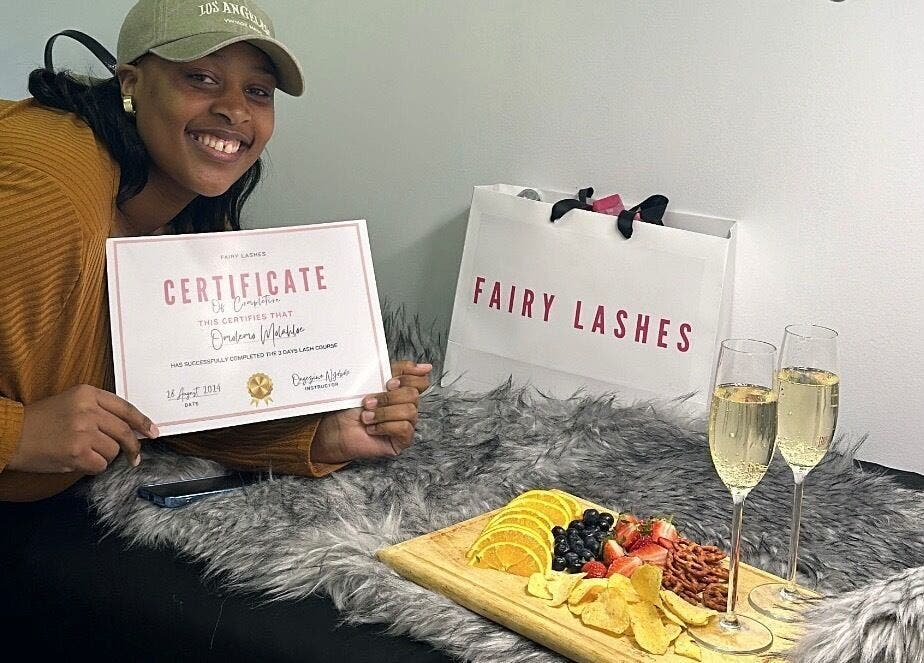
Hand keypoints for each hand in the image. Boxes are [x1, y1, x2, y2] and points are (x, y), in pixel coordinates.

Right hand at [8, 385, 157, 473]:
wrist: (11, 434)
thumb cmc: (41, 421)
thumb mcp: (71, 403)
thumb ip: (99, 410)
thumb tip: (131, 427)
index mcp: (88, 394)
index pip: (125, 409)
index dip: (143, 422)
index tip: (153, 432)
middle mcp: (88, 410)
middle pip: (124, 432)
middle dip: (132, 447)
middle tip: (134, 457)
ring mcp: (83, 432)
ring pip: (113, 450)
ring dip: (104, 456)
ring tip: (84, 452)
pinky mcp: (77, 453)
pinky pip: (101, 465)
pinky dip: (94, 467)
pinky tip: (79, 462)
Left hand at [310, 361, 431, 463]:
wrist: (337, 429)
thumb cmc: (351, 408)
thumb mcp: (373, 382)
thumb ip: (397, 371)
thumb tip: (426, 367)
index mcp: (402, 391)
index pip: (421, 381)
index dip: (408, 378)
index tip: (389, 382)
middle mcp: (408, 407)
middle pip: (414, 395)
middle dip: (388, 397)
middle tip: (369, 402)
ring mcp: (407, 424)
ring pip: (409, 411)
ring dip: (383, 413)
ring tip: (366, 417)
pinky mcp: (403, 440)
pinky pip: (404, 428)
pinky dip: (385, 426)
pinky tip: (372, 428)